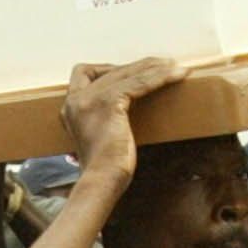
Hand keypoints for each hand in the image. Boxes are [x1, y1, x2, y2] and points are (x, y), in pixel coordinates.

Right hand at [60, 57, 183, 185]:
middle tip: (164, 65)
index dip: (106, 69)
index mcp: (70, 108)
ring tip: (177, 68)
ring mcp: (90, 99)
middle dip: (138, 66)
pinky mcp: (108, 102)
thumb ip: (104, 120)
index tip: (129, 73)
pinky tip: (177, 76)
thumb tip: (125, 112)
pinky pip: (138, 83)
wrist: (101, 181)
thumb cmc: (104, 169)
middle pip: (111, 70)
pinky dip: (159, 78)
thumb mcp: (99, 138)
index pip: (83, 73)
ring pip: (127, 73)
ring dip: (154, 68)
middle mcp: (75, 100)